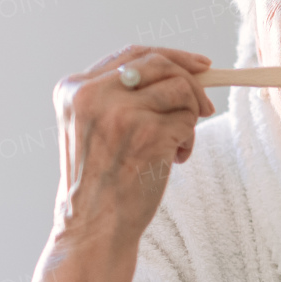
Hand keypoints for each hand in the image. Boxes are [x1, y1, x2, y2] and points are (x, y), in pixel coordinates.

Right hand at [51, 45, 214, 251]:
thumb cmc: (101, 182)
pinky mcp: (149, 132)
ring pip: (181, 89)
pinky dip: (189, 139)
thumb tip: (185, 72)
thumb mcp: (96, 128)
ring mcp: (121, 112)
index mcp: (74, 90)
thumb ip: (124, 96)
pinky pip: (189, 119)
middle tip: (206, 108)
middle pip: (161, 63)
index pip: (132, 54)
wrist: (93, 227)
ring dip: (190, 117)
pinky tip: (174, 160)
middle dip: (193, 82)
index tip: (201, 65)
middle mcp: (93, 95)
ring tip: (176, 146)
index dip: (172, 56)